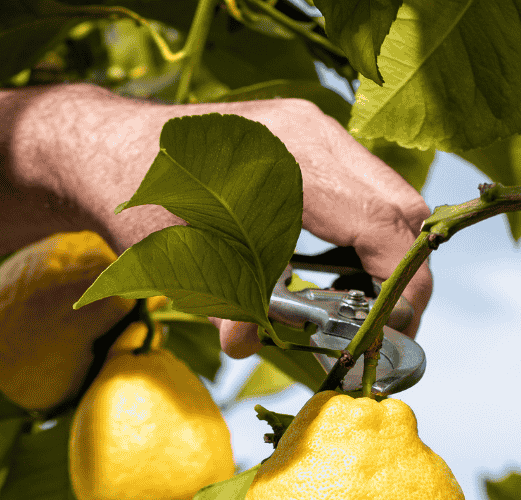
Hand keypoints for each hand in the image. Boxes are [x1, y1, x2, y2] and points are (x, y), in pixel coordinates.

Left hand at [54, 88, 432, 357]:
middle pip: (400, 206)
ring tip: (366, 308)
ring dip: (388, 256)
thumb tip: (247, 347)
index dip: (400, 285)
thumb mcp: (184, 265)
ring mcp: (315, 130)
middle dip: (406, 275)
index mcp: (292, 159)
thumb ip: (228, 308)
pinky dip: (364, 237)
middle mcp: (315, 134)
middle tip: (391, 329)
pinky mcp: (309, 140)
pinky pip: (362, 190)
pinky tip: (337, 276)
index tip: (393, 332)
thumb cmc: (143, 204)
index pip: (382, 223)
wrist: (114, 153)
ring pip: (387, 196)